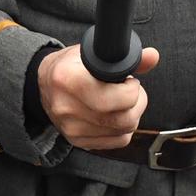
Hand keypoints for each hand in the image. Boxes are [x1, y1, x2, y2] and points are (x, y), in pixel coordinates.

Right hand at [35, 44, 157, 149]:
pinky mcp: (76, 141)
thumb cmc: (70, 66)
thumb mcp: (92, 53)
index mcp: (67, 79)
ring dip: (132, 116)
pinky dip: (123, 129)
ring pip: (123, 131)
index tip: (130, 81)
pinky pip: (117, 142)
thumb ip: (125, 56)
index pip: (111, 98)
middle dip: (138, 104)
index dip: (131, 91)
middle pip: (122, 119)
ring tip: (123, 102)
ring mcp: (71, 127)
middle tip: (132, 92)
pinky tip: (116, 115)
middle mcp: (66, 107)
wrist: (42, 84)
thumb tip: (152, 56)